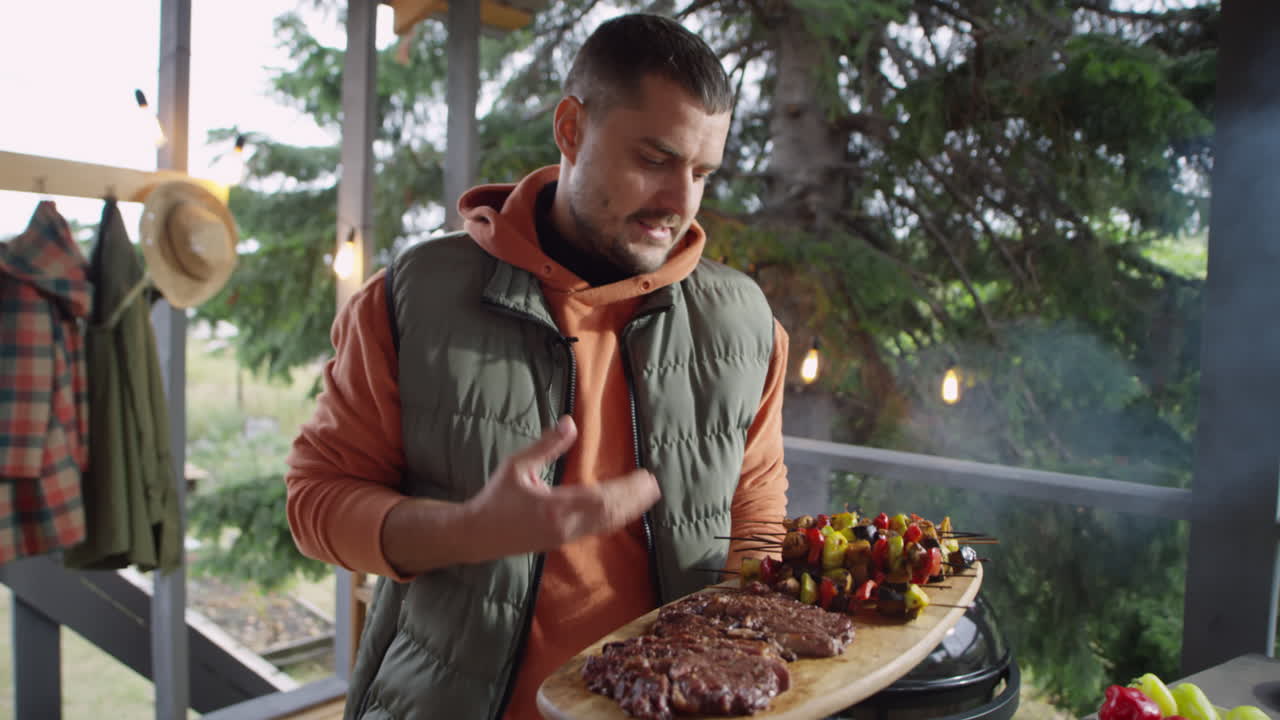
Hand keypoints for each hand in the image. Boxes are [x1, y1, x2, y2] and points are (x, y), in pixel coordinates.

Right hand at [466, 415, 661, 557]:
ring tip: (648, 495)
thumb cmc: (495, 498)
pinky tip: (624, 509)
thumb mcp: (516, 465)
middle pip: (610, 514)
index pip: (601, 499)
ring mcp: (565, 537)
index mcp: (554, 508)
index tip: (645, 477)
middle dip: (634, 499)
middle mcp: (565, 527)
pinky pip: (596, 528)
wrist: (477, 535)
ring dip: (629, 509)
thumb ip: (546, 446)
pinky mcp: (562, 540)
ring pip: (606, 524)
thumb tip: (570, 422)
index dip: (627, 490)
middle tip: (654, 485)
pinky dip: (614, 517)